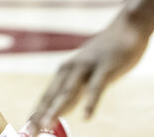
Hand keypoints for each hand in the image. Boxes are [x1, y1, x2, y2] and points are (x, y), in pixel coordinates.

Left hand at [31, 17, 148, 128]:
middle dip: (40, 115)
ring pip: (69, 92)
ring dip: (57, 109)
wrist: (127, 27)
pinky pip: (97, 88)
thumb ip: (77, 88)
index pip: (46, 96)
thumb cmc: (107, 53)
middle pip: (52, 96)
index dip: (36, 113)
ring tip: (46, 125)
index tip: (26, 130)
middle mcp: (71, 69)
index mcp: (65, 71)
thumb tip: (65, 108)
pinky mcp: (106, 67)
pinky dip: (90, 102)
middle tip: (29, 132)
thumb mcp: (88, 71)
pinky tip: (85, 117)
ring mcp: (87, 67)